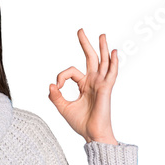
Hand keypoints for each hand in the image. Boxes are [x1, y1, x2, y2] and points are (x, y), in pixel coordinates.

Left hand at [48, 28, 118, 144]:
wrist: (92, 135)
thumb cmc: (81, 123)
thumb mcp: (63, 108)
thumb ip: (55, 96)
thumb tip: (50, 85)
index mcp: (84, 85)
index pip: (71, 72)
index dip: (61, 77)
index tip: (56, 87)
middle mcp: (93, 82)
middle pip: (90, 58)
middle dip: (85, 44)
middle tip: (80, 30)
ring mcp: (101, 84)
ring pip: (102, 62)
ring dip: (102, 48)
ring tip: (102, 35)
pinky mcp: (106, 89)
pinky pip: (111, 73)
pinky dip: (113, 63)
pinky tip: (113, 52)